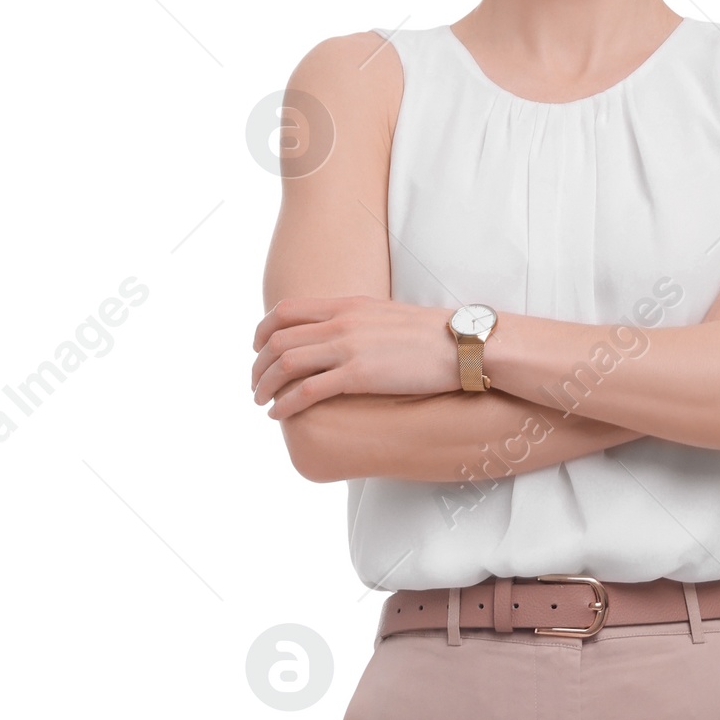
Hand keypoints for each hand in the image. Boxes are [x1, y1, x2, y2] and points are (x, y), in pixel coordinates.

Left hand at [252, 296, 460, 418]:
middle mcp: (341, 322)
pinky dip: (286, 403)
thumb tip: (345, 339)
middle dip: (258, 365)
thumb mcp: (387, 317)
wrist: (464, 344)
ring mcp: (349, 348)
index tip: (258, 350)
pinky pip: (308, 391)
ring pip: (286, 364)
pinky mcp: (360, 375)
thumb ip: (358, 323)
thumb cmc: (432, 336)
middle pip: (278, 339)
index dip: (262, 331)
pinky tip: (279, 415)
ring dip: (266, 386)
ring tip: (261, 403)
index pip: (286, 311)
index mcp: (346, 304)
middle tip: (255, 385)